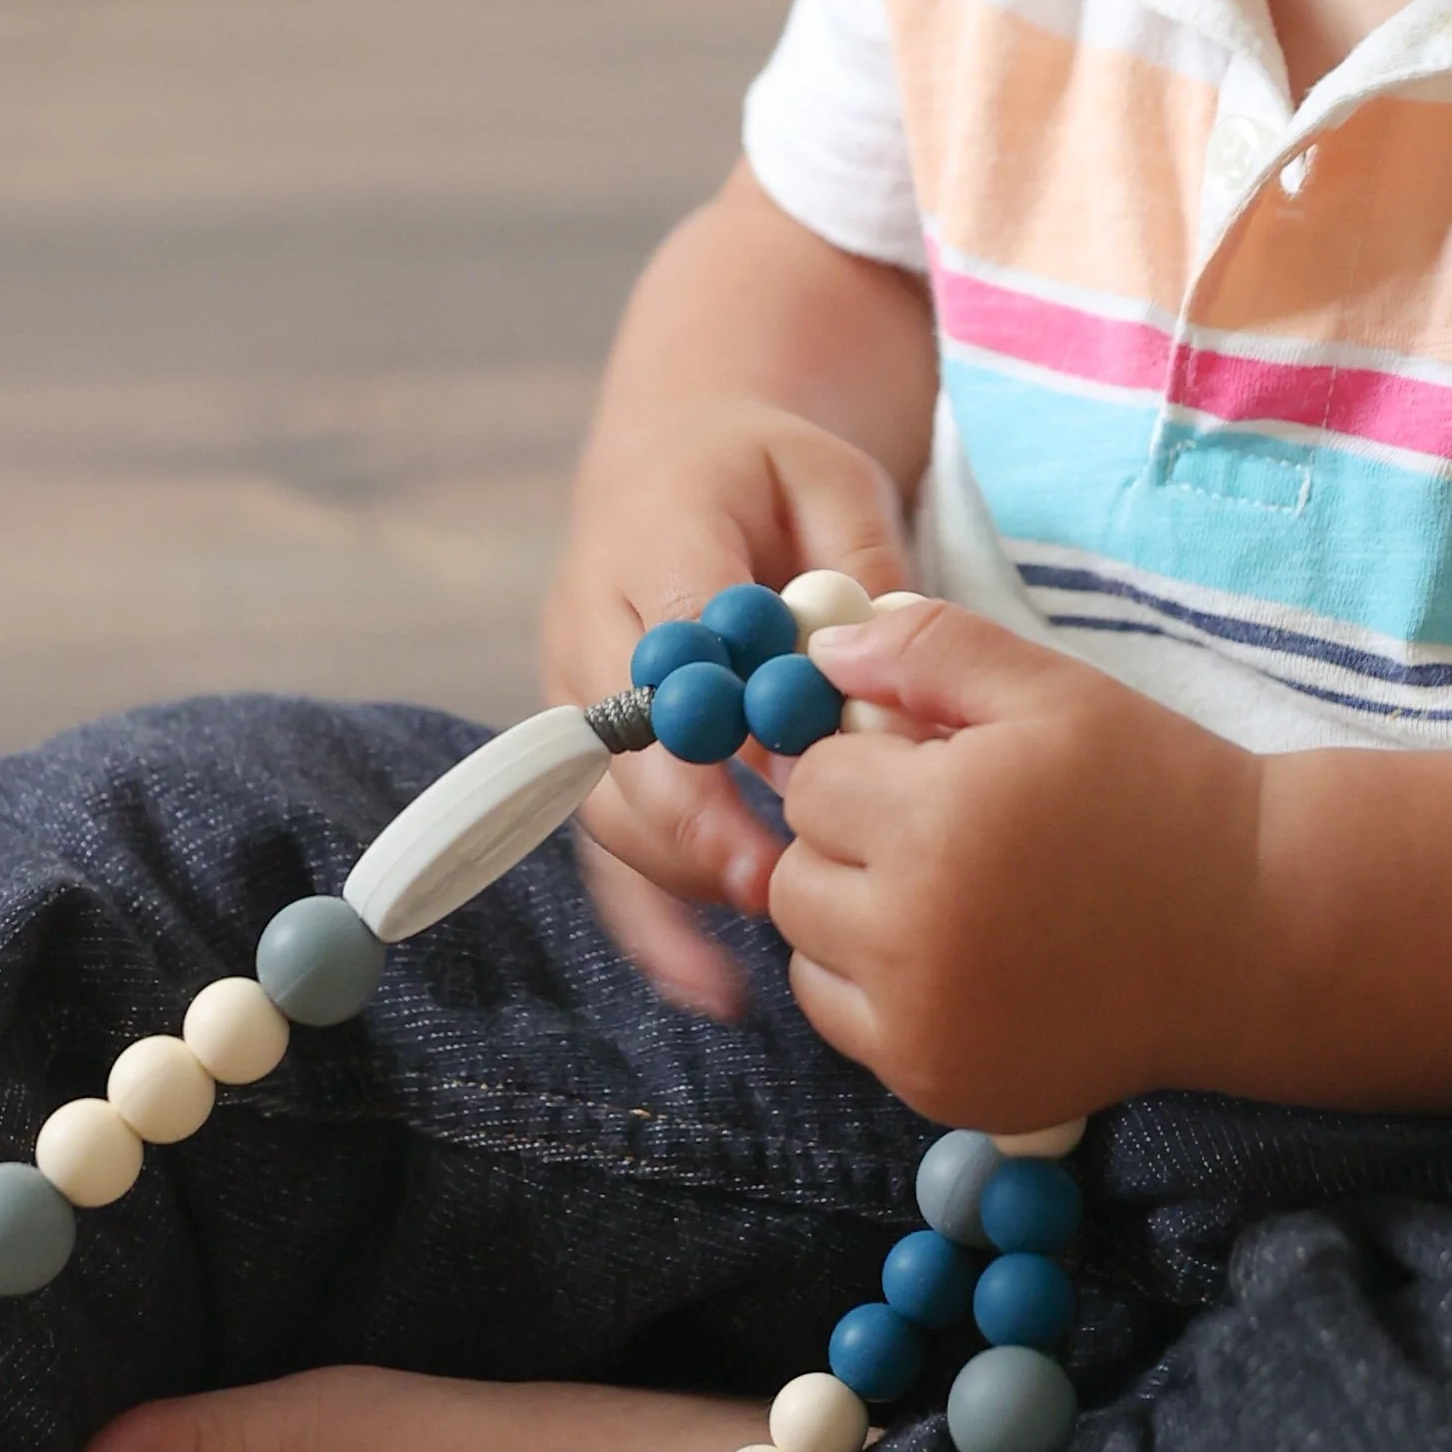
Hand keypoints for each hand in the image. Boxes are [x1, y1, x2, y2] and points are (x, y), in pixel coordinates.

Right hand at [537, 396, 916, 1015]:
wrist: (680, 467)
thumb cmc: (773, 477)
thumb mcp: (832, 479)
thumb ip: (853, 563)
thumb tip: (875, 660)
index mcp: (649, 541)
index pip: (672, 647)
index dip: (726, 724)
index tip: (792, 786)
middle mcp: (589, 629)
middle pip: (627, 749)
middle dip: (702, 822)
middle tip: (785, 882)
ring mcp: (576, 703)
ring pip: (613, 812)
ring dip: (690, 871)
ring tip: (781, 917)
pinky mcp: (590, 763)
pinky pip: (608, 854)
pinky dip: (656, 922)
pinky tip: (714, 985)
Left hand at [764, 603, 1265, 1128]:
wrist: (1258, 934)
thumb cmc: (1160, 795)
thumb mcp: (1054, 690)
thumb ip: (927, 649)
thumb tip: (813, 655)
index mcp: (935, 823)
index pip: (814, 782)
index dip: (871, 763)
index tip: (939, 770)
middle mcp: (912, 938)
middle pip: (795, 875)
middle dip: (853, 843)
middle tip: (948, 837)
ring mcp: (923, 1027)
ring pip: (809, 955)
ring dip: (852, 921)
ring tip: (954, 900)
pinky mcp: (941, 1087)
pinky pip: (851, 1027)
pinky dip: (881, 993)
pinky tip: (965, 963)